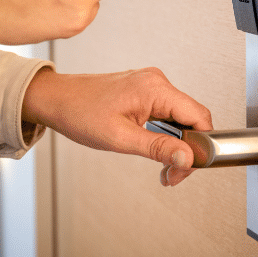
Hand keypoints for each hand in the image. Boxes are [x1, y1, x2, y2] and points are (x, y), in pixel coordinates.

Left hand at [22, 67, 212, 185]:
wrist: (56, 99)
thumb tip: (187, 157)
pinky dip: (166, 134)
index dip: (201, 145)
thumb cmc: (79, 113)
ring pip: (181, 118)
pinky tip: (155, 149)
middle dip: (187, 150)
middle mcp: (157, 81)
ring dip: (175, 145)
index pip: (198, 116)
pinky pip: (167, 113)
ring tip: (162, 167)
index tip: (189, 167)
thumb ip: (157, 148)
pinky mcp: (145, 91)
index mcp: (155, 88)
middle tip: (172, 174)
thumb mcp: (120, 138)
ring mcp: (151, 85)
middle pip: (192, 119)